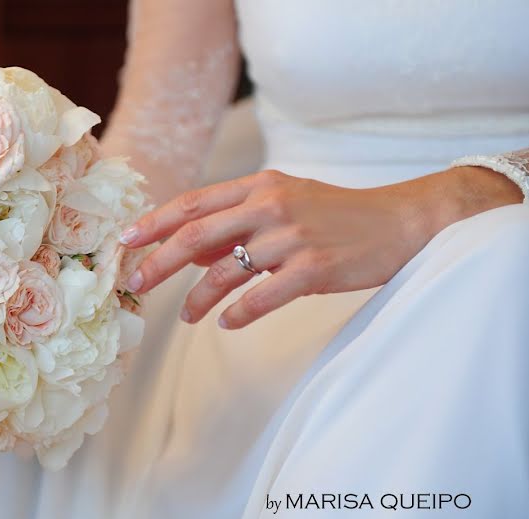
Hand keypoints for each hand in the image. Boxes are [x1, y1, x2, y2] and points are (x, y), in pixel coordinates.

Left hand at [120, 167, 520, 328]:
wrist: (402, 222)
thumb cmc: (339, 214)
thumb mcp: (286, 201)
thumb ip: (238, 220)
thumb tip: (191, 247)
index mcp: (260, 185)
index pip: (193, 203)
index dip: (155, 222)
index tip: (126, 241)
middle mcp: (270, 206)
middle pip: (195, 235)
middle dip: (159, 262)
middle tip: (138, 284)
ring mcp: (292, 237)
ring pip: (224, 271)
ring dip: (197, 298)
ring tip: (186, 318)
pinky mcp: (313, 269)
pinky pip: (262, 297)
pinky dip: (239, 313)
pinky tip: (227, 323)